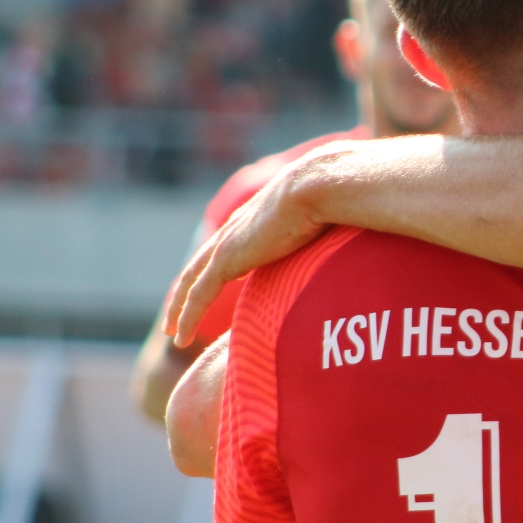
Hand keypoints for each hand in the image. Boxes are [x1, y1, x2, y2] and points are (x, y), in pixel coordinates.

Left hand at [167, 154, 337, 344]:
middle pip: (199, 266)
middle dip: (185, 292)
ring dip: (180, 308)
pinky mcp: (227, 259)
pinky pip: (199, 295)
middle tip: (177, 315)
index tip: (209, 289)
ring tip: (174, 331)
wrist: (319, 186)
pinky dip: (187, 316)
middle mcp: (235, 231)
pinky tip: (181, 336)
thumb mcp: (322, 221)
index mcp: (254, 221)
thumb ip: (322, 236)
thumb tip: (348, 244)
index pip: (224, 249)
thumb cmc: (332, 199)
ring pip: (191, 283)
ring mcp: (227, 244)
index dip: (213, 269)